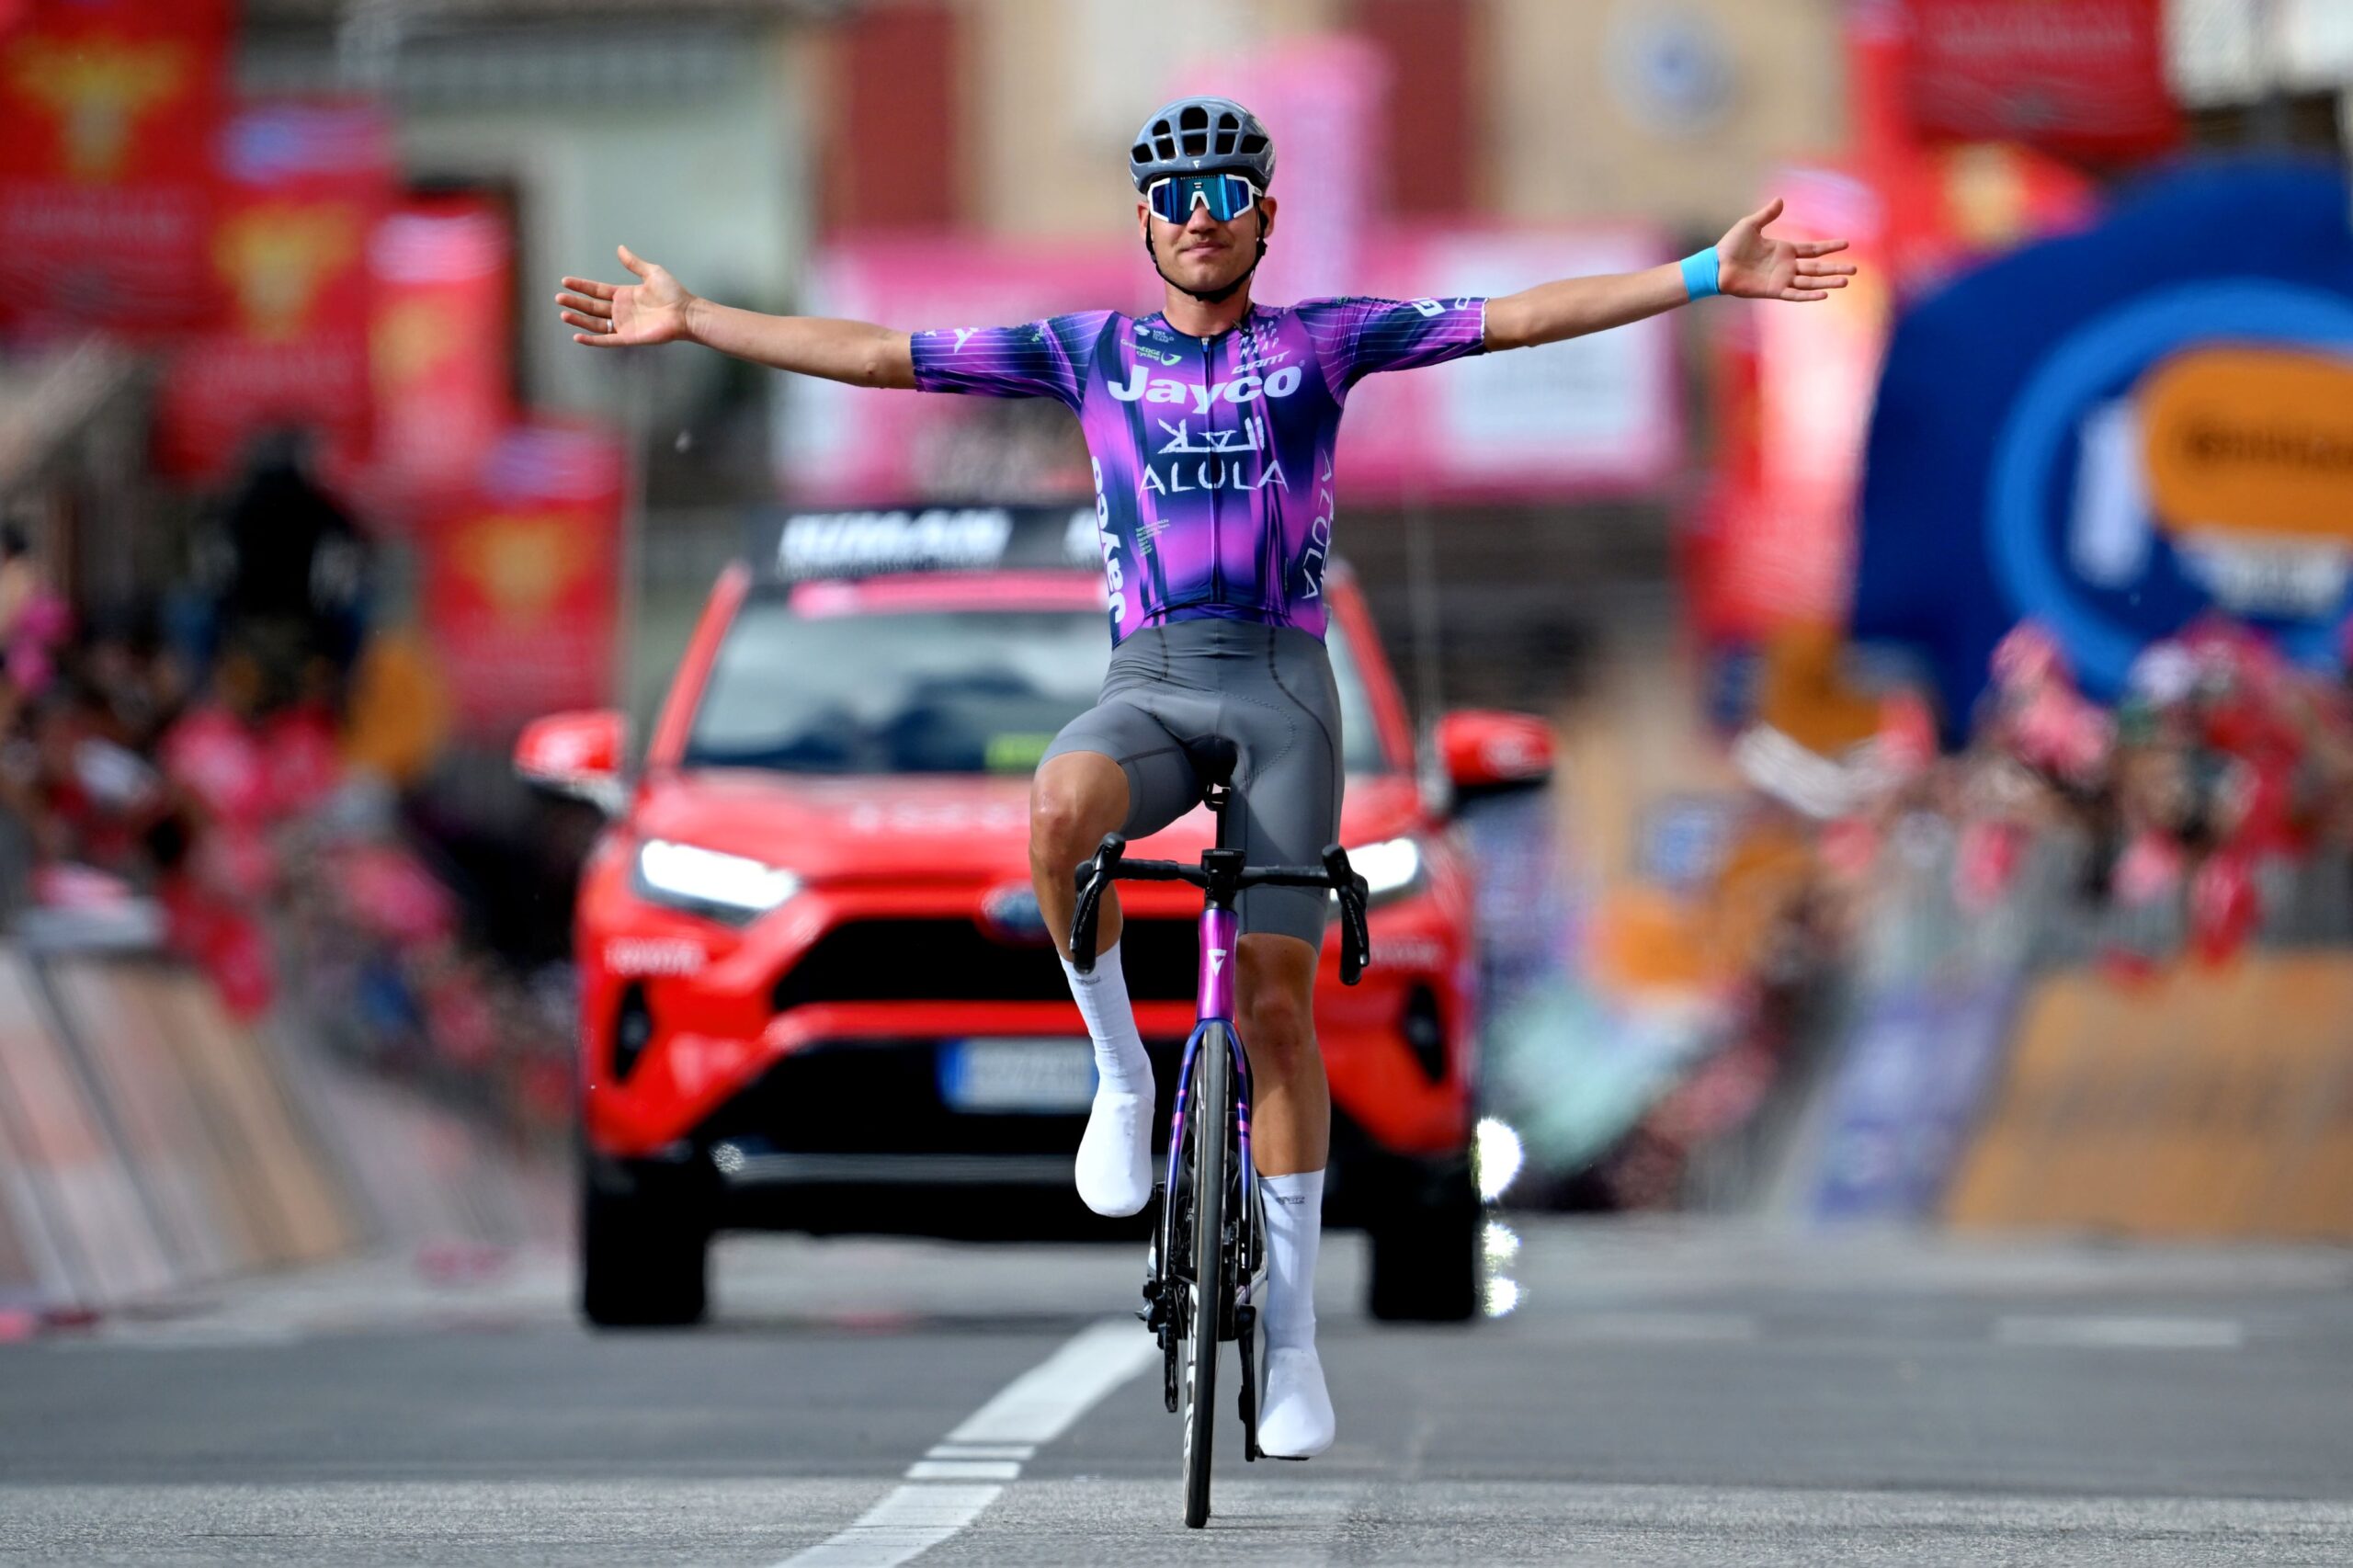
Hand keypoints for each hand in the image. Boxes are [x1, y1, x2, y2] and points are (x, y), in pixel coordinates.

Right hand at [556, 244, 694, 346]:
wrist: (685, 312)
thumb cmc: (673, 293)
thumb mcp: (651, 273)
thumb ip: (634, 263)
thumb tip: (619, 248)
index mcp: (624, 295)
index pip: (597, 290)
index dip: (582, 286)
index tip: (565, 281)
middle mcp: (621, 310)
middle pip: (592, 307)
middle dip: (575, 302)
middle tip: (558, 297)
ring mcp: (624, 325)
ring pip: (595, 323)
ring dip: (579, 320)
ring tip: (564, 314)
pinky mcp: (629, 337)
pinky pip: (607, 340)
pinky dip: (592, 340)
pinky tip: (577, 337)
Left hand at [1712, 198, 1854, 301]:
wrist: (1715, 265)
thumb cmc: (1730, 246)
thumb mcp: (1750, 225)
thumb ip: (1767, 215)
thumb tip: (1780, 200)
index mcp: (1784, 250)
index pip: (1813, 249)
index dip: (1829, 247)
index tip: (1846, 244)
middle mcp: (1786, 266)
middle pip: (1817, 268)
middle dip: (1836, 268)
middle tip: (1855, 270)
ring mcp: (1781, 279)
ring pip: (1810, 281)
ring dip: (1828, 282)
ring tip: (1846, 281)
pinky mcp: (1773, 290)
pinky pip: (1794, 294)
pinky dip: (1808, 294)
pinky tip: (1824, 294)